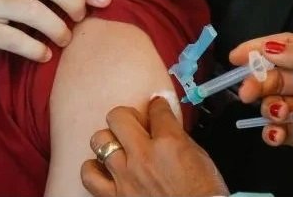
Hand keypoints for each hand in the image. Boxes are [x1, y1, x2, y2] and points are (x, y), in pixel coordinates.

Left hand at [81, 97, 228, 196]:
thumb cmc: (204, 195)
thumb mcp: (200, 158)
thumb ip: (179, 138)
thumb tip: (167, 128)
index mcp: (169, 143)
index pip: (156, 109)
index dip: (158, 105)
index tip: (157, 107)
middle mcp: (144, 156)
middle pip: (119, 116)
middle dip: (128, 116)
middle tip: (135, 124)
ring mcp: (125, 177)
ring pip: (100, 140)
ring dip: (110, 140)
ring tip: (119, 146)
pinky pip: (89, 175)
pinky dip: (94, 168)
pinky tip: (104, 168)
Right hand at [229, 33, 292, 147]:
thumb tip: (269, 49)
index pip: (283, 48)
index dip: (258, 50)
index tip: (235, 57)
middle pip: (275, 79)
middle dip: (257, 84)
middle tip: (246, 93)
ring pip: (275, 105)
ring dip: (269, 109)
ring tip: (277, 113)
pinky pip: (283, 132)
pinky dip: (274, 133)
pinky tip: (276, 134)